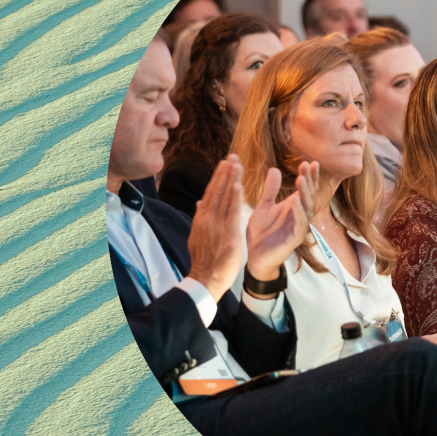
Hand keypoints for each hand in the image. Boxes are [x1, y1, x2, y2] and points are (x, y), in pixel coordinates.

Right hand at [187, 154, 244, 299]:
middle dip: (225, 172)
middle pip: (217, 191)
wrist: (205, 279)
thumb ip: (200, 218)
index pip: (211, 193)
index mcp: (201, 219)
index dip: (218, 177)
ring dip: (231, 179)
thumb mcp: (197, 236)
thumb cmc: (204, 261)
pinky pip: (232, 213)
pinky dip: (235, 198)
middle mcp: (208, 218)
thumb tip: (200, 202)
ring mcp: (217, 225)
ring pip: (225, 198)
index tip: (224, 163)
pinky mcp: (228, 234)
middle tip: (233, 156)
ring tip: (236, 163)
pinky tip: (238, 185)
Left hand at [245, 162, 319, 292]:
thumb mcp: (263, 206)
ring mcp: (298, 227)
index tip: (309, 162)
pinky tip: (296, 201)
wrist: (254, 256)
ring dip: (305, 193)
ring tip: (301, 179)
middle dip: (309, 180)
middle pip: (309, 195)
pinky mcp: (294, 239)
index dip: (309, 176)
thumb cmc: (261, 233)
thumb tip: (274, 169)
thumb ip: (270, 190)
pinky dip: (299, 213)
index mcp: (293, 207)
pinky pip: (300, 224)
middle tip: (307, 165)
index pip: (306, 188)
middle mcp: (299, 215)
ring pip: (307, 208)